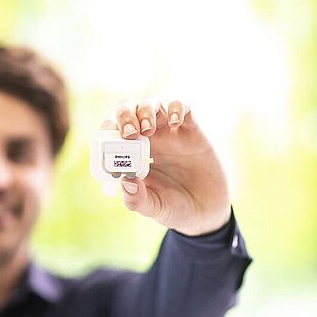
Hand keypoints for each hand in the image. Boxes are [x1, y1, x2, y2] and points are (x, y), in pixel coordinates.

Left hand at [102, 98, 230, 235]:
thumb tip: (125, 181)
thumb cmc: (175, 209)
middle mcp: (149, 140)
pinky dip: (176, 107)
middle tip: (130, 132)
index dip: (109, 130)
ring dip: (146, 109)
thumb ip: (137, 199)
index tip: (112, 143)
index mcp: (132, 155)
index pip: (113, 132)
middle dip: (125, 114)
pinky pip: (183, 107)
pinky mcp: (192, 130)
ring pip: (152, 103)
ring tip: (148, 129)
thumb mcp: (154, 209)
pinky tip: (175, 123)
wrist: (207, 212)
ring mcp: (170, 133)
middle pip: (130, 110)